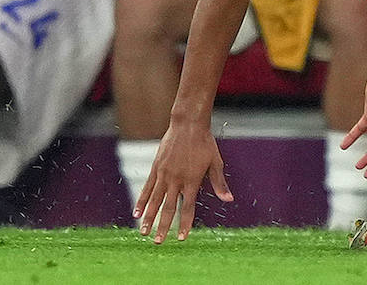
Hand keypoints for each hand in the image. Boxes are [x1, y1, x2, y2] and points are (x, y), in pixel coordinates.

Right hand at [136, 119, 231, 243]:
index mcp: (192, 180)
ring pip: (155, 200)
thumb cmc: (205, 143)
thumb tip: (229, 200)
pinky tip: (137, 213)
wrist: (188, 125)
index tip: (181, 238)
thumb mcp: (216, 162)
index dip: (185, 223)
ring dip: (149, 218)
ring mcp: (164, 174)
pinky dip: (142, 202)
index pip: (188, 207)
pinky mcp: (156, 168)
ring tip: (144, 233)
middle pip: (168, 208)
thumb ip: (219, 183)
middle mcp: (176, 179)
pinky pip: (147, 188)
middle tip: (158, 242)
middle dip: (163, 226)